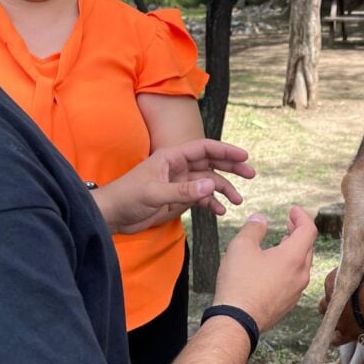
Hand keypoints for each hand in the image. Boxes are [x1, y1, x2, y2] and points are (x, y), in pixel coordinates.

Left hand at [94, 139, 255, 234]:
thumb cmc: (127, 197)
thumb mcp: (154, 193)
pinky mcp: (177, 198)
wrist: (112, 215)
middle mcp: (178, 167)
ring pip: (208, 182)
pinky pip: (200, 197)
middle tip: (250, 174)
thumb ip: (183, 190)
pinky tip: (220, 211)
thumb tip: (212, 185)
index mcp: (172, 157)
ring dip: (224, 189)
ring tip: (238, 200)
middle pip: (211, 162)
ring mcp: (179, 182)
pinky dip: (212, 203)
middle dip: (231, 168)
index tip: (244, 156)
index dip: (225, 150)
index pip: (204, 148)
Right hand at [212, 206, 316, 331]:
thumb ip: (254, 228)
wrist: (236, 322)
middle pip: (308, 247)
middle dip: (299, 232)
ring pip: (302, 265)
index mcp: (294, 257)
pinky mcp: (288, 305)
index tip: (293, 210)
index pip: (309, 230)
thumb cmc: (239, 283)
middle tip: (289, 223)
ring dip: (294, 251)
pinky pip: (294, 281)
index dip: (302, 216)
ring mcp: (296, 292)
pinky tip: (273, 268)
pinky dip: (288, 268)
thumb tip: (260, 219)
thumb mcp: (242, 246)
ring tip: (281, 243)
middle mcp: (301, 274)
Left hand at [317, 254, 363, 343]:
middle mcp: (330, 300)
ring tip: (342, 319)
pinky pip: (337, 339)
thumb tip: (360, 235)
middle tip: (343, 302)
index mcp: (332, 281)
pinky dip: (338, 337)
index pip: (330, 284)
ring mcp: (336, 318)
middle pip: (324, 303)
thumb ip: (358, 251)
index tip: (346, 286)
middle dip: (332, 303)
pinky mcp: (346, 333)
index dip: (337, 286)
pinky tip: (341, 336)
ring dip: (334, 319)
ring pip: (328, 320)